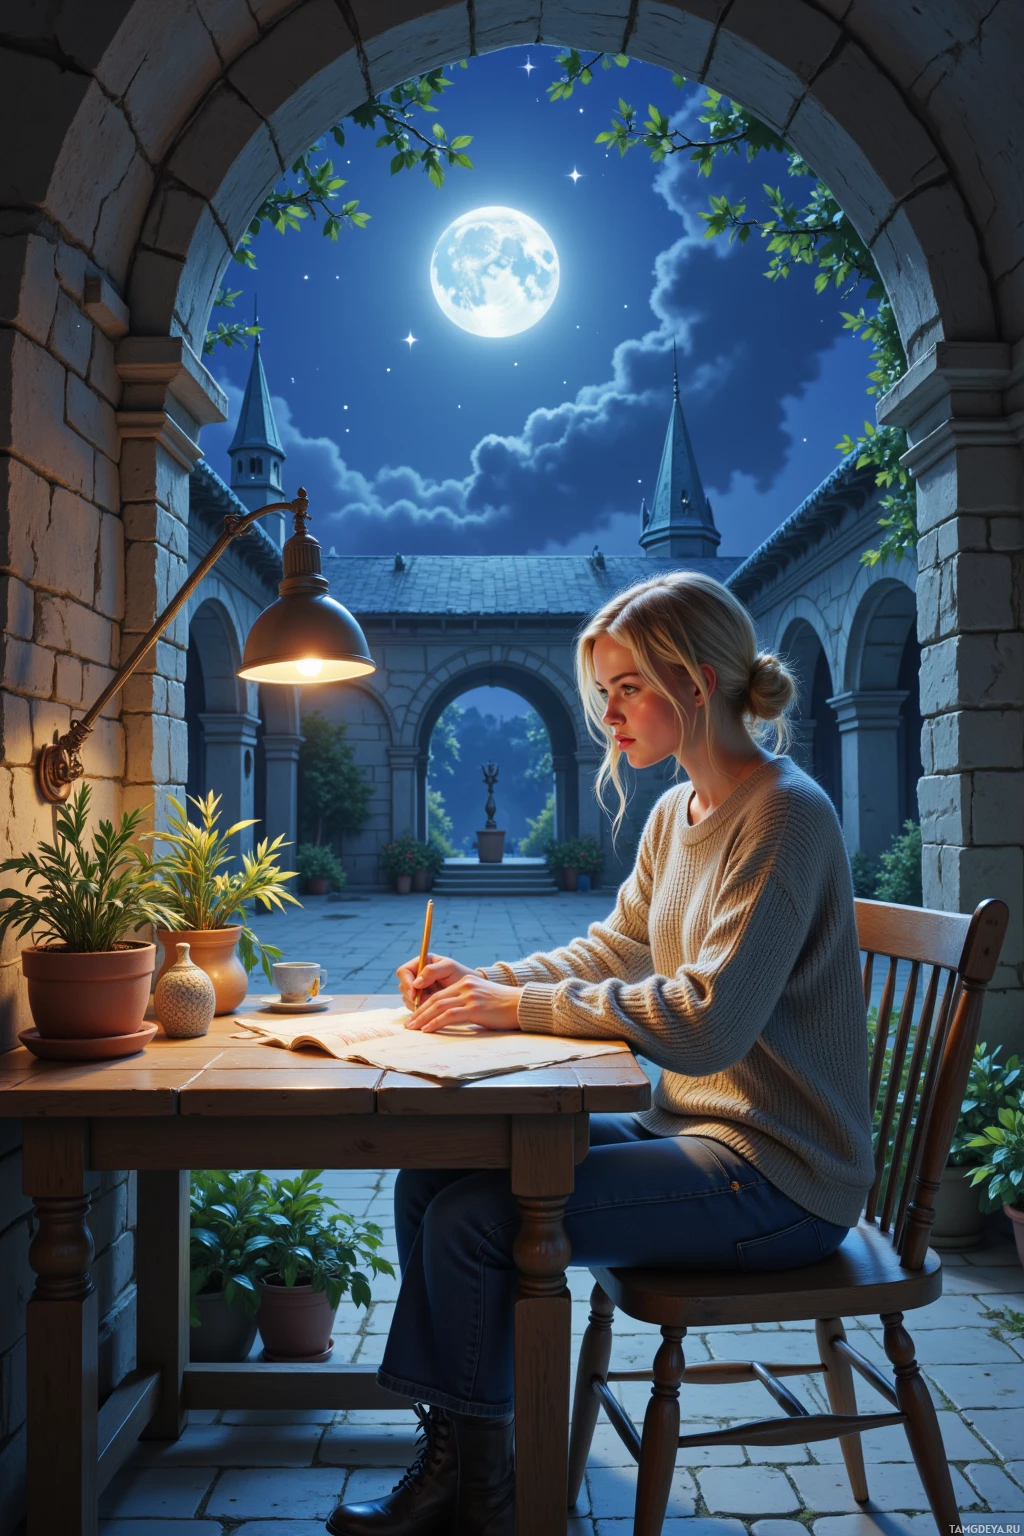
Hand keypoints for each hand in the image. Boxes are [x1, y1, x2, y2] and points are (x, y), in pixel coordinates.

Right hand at [395, 952, 474, 1010]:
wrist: (470, 990)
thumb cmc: (460, 975)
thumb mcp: (449, 968)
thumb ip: (432, 971)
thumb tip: (416, 983)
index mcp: (421, 963)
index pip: (403, 972)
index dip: (406, 983)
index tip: (414, 993)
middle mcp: (417, 975)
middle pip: (403, 987)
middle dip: (413, 996)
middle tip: (427, 1000)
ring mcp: (418, 989)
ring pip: (407, 999)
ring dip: (417, 1004)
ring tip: (433, 1003)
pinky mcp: (421, 1001)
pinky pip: (414, 1007)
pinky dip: (421, 1010)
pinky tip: (433, 1008)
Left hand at [404, 972, 522, 1033]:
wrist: (521, 1005)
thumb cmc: (503, 1006)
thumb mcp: (481, 998)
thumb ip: (465, 1002)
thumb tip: (449, 1016)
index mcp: (465, 982)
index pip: (438, 994)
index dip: (423, 1006)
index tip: (414, 1017)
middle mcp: (465, 986)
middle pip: (435, 999)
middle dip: (419, 1012)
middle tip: (409, 1025)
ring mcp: (470, 996)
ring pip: (439, 1006)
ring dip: (423, 1018)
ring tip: (413, 1028)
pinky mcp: (474, 1007)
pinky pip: (449, 1015)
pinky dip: (435, 1022)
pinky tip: (427, 1030)